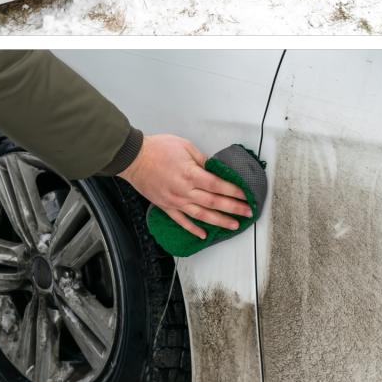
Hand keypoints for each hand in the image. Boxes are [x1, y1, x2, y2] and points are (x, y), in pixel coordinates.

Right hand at [118, 134, 251, 238]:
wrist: (134, 158)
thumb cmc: (158, 149)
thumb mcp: (185, 146)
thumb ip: (202, 160)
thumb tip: (215, 169)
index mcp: (191, 174)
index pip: (218, 186)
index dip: (234, 192)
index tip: (245, 195)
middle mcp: (184, 191)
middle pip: (214, 202)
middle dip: (233, 208)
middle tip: (247, 212)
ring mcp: (175, 201)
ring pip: (201, 215)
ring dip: (219, 221)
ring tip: (233, 225)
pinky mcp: (166, 206)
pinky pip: (182, 221)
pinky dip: (193, 229)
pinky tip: (204, 235)